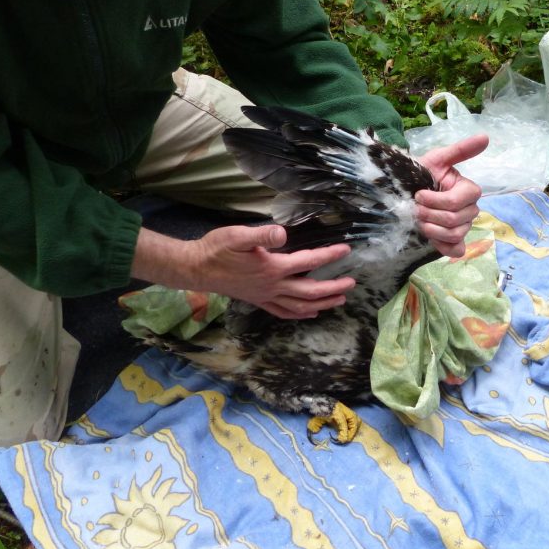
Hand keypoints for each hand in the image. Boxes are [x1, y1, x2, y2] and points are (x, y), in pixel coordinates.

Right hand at [132, 225, 354, 318]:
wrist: (196, 268)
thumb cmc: (216, 248)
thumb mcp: (238, 235)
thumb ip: (261, 235)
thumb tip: (283, 233)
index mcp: (272, 269)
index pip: (308, 262)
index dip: (329, 256)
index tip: (346, 250)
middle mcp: (273, 286)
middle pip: (310, 291)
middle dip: (333, 288)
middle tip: (352, 283)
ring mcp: (265, 296)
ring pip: (300, 305)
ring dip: (322, 304)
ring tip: (340, 301)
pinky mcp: (258, 300)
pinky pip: (283, 311)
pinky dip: (299, 314)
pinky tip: (309, 313)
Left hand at [415, 134, 488, 256]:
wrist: (404, 192)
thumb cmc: (421, 174)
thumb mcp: (437, 159)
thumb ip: (460, 150)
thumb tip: (486, 136)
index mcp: (468, 190)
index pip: (460, 201)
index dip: (437, 200)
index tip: (419, 194)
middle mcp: (469, 210)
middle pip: (455, 220)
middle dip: (430, 214)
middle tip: (415, 208)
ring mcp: (463, 227)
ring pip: (455, 234)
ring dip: (431, 228)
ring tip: (418, 220)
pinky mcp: (453, 242)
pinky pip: (456, 250)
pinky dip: (442, 245)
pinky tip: (430, 238)